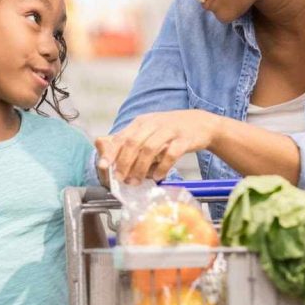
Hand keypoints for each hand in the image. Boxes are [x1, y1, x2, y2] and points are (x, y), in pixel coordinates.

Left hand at [96, 111, 219, 184]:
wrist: (202, 123)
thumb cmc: (171, 131)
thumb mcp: (149, 131)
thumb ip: (131, 142)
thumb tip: (112, 156)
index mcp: (142, 122)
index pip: (122, 137)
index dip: (111, 152)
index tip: (103, 166)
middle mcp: (153, 123)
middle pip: (133, 143)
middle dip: (124, 163)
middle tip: (121, 179)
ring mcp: (169, 130)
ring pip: (150, 148)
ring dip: (141, 167)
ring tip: (137, 182)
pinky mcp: (184, 139)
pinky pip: (171, 153)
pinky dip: (163, 167)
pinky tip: (158, 176)